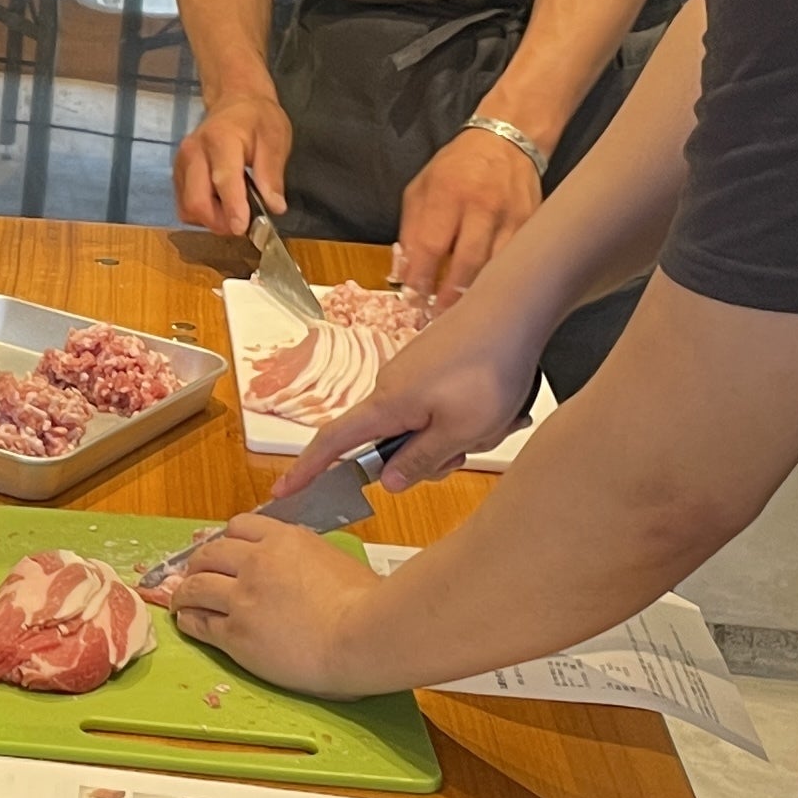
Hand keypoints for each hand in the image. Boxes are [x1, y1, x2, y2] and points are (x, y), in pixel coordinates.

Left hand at [161, 512, 386, 695]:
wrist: (362, 637)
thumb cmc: (366, 603)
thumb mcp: (335, 559)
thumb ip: (306, 554)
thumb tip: (298, 561)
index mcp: (284, 539)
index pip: (238, 526)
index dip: (226, 540)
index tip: (222, 552)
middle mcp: (256, 562)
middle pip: (209, 553)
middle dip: (198, 563)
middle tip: (195, 574)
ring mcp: (242, 598)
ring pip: (195, 586)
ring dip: (183, 592)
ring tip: (181, 600)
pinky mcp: (236, 634)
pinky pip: (199, 623)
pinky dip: (188, 620)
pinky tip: (187, 622)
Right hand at [173, 91, 293, 237]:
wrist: (235, 100)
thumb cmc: (257, 119)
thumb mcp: (276, 139)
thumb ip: (272, 174)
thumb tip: (275, 207)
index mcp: (220, 139)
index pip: (222, 180)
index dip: (232, 208)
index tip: (241, 228)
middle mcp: (193, 153)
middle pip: (196, 201)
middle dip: (219, 222)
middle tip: (244, 224)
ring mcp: (180, 164)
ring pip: (187, 208)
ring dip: (210, 220)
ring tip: (234, 212)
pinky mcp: (177, 174)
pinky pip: (184, 205)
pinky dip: (201, 214)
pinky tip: (220, 204)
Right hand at [281, 295, 541, 492]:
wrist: (514, 307)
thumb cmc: (489, 367)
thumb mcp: (461, 430)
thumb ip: (422, 460)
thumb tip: (389, 481)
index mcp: (388, 404)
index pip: (334, 442)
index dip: (307, 469)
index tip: (283, 491)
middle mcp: (391, 386)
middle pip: (391, 443)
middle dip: (427, 458)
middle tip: (465, 451)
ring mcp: (413, 373)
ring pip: (423, 426)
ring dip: (456, 435)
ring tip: (491, 421)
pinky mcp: (433, 364)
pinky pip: (439, 406)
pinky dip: (465, 416)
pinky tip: (496, 404)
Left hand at [396, 125, 543, 300]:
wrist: (507, 142)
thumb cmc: (457, 168)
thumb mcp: (421, 188)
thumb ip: (410, 229)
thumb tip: (404, 273)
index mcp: (448, 193)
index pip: (431, 245)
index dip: (421, 278)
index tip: (413, 301)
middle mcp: (482, 206)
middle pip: (467, 263)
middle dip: (450, 297)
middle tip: (437, 319)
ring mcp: (512, 217)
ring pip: (496, 268)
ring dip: (476, 295)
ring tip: (460, 315)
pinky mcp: (532, 226)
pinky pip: (516, 262)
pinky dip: (500, 281)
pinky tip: (488, 295)